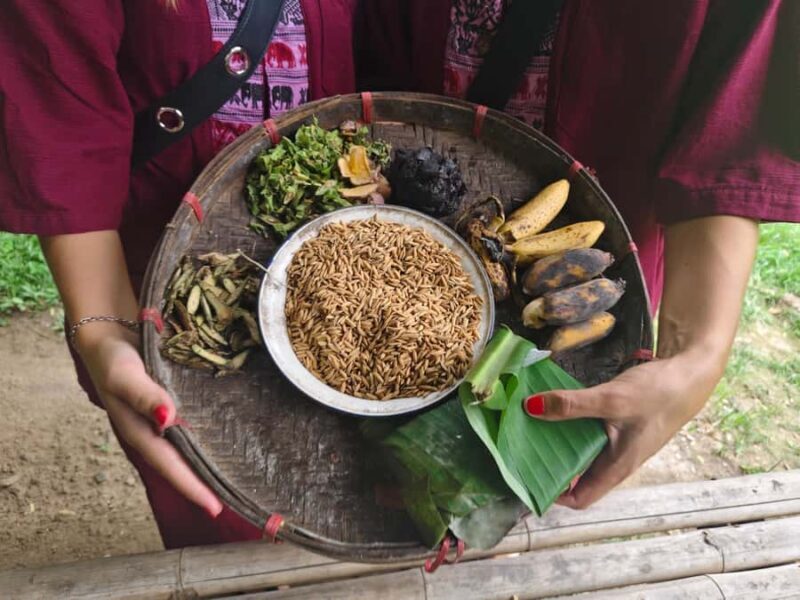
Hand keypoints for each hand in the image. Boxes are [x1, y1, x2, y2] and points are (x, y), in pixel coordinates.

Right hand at [76, 323, 223, 516]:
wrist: (108, 334)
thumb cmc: (112, 359)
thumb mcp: (124, 376)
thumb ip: (145, 396)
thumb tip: (168, 419)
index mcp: (141, 431)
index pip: (171, 465)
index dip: (191, 486)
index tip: (215, 508)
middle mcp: (155, 430)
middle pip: (184, 463)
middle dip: (206, 482)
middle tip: (236, 499)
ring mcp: (165, 417)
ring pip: (191, 447)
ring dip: (210, 462)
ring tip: (238, 477)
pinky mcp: (175, 400)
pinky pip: (195, 424)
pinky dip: (209, 435)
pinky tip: (230, 438)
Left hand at [523, 348, 721, 508]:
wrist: (689, 374)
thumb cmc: (658, 393)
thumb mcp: (610, 399)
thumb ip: (571, 405)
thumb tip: (530, 408)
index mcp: (616, 467)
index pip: (580, 499)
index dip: (553, 494)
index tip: (527, 477)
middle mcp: (615, 460)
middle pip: (576, 474)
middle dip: (548, 463)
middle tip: (519, 446)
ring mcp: (617, 442)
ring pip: (580, 450)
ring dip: (556, 439)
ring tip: (528, 424)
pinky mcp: (617, 424)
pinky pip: (587, 431)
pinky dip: (569, 422)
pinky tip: (552, 405)